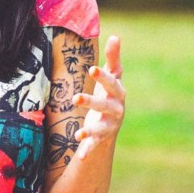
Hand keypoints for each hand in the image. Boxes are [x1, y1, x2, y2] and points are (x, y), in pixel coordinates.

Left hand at [72, 35, 124, 159]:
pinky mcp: (102, 137)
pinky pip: (95, 145)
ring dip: (90, 131)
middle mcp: (116, 109)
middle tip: (75, 98)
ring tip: (78, 134)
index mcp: (117, 92)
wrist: (114, 120)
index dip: (102, 76)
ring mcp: (110, 125)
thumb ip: (113, 58)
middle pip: (104, 105)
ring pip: (101, 128)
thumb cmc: (110, 92)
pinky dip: (88, 150)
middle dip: (91, 102)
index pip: (111, 82)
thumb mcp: (112, 76)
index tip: (90, 68)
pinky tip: (80, 157)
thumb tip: (115, 35)